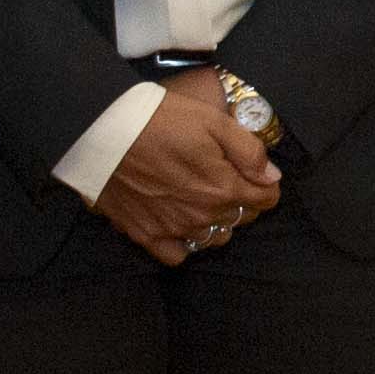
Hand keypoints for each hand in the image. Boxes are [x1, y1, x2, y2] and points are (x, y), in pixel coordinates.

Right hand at [92, 78, 284, 265]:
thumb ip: (248, 151)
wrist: (104, 129)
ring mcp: (173, 229)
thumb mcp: (213, 121)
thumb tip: (271, 176)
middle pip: (241, 218)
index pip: (266, 199)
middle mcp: (202, 216)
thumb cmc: (160, 119)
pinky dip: (184, 242)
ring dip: (216, 221)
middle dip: (242, 200)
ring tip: (203, 199)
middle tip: (226, 177)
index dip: (266, 184)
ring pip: (213, 237)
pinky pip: (177, 254)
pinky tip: (180, 221)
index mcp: (223, 188)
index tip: (256, 172)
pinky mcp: (145, 234)